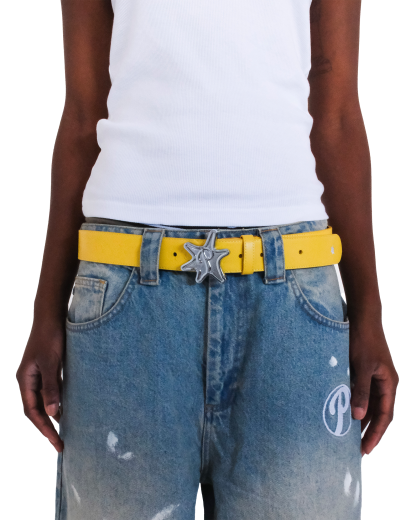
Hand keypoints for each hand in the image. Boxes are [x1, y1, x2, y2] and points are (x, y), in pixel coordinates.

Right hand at [16, 320, 64, 451]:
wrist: (51, 316)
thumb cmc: (50, 338)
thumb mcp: (52, 364)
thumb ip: (52, 388)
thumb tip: (54, 414)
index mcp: (24, 380)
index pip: (32, 412)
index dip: (43, 429)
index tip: (56, 442)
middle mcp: (28, 380)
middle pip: (36, 409)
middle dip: (47, 427)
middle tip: (61, 443)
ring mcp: (37, 374)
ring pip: (43, 401)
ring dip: (53, 415)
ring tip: (65, 431)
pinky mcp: (47, 368)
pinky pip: (50, 391)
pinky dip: (57, 402)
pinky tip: (67, 409)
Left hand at [349, 318, 397, 454]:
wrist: (361, 317)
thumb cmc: (363, 339)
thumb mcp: (361, 367)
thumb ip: (361, 391)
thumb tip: (359, 416)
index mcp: (389, 384)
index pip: (384, 417)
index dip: (375, 434)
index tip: (365, 449)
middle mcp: (384, 383)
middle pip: (377, 413)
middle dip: (367, 430)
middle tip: (354, 448)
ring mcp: (374, 377)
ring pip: (368, 404)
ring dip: (359, 418)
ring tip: (347, 434)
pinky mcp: (363, 371)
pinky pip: (360, 392)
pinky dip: (353, 403)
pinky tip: (341, 411)